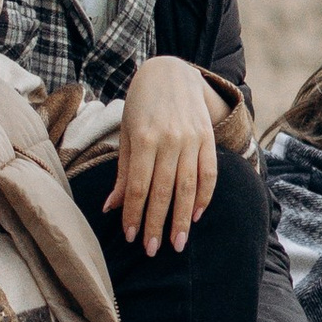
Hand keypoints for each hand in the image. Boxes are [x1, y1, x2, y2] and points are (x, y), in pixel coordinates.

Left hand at [109, 54, 219, 254]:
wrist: (171, 71)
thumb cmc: (141, 105)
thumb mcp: (126, 134)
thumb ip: (123, 172)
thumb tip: (111, 208)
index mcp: (144, 139)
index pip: (138, 186)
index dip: (134, 215)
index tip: (131, 237)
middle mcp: (170, 140)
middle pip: (163, 191)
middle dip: (157, 224)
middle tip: (152, 250)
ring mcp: (192, 139)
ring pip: (188, 187)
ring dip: (183, 219)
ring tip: (178, 243)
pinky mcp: (208, 138)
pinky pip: (209, 173)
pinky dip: (204, 196)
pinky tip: (196, 215)